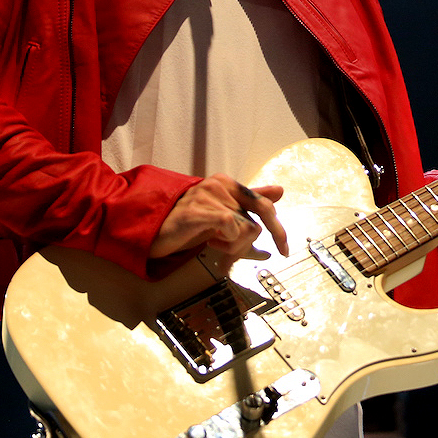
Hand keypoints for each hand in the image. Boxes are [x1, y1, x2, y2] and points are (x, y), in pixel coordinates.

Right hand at [150, 174, 289, 260]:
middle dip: (266, 237)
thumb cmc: (188, 224)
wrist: (153, 231)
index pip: (263, 204)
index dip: (277, 228)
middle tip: (272, 254)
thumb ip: (249, 202)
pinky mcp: (200, 210)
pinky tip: (210, 242)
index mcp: (228, 183)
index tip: (284, 248)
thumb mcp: (222, 214)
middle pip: (260, 216)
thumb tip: (280, 190)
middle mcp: (221, 185)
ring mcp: (209, 195)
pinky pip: (232, 227)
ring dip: (236, 246)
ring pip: (247, 227)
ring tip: (215, 246)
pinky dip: (227, 242)